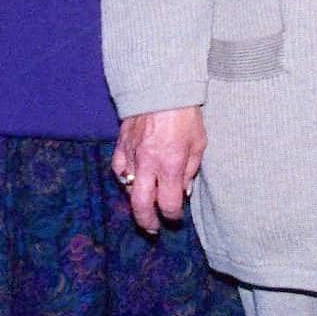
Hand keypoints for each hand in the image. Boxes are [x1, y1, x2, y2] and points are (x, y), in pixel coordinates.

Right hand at [111, 106, 205, 234]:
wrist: (162, 86)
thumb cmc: (186, 114)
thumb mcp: (199, 143)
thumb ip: (190, 170)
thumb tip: (183, 191)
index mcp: (171, 166)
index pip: (168, 204)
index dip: (172, 215)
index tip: (176, 216)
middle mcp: (149, 164)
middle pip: (141, 205)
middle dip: (147, 222)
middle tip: (152, 229)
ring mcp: (132, 155)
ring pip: (127, 189)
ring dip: (135, 201)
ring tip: (143, 205)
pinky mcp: (121, 144)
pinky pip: (118, 169)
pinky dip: (124, 178)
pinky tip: (130, 181)